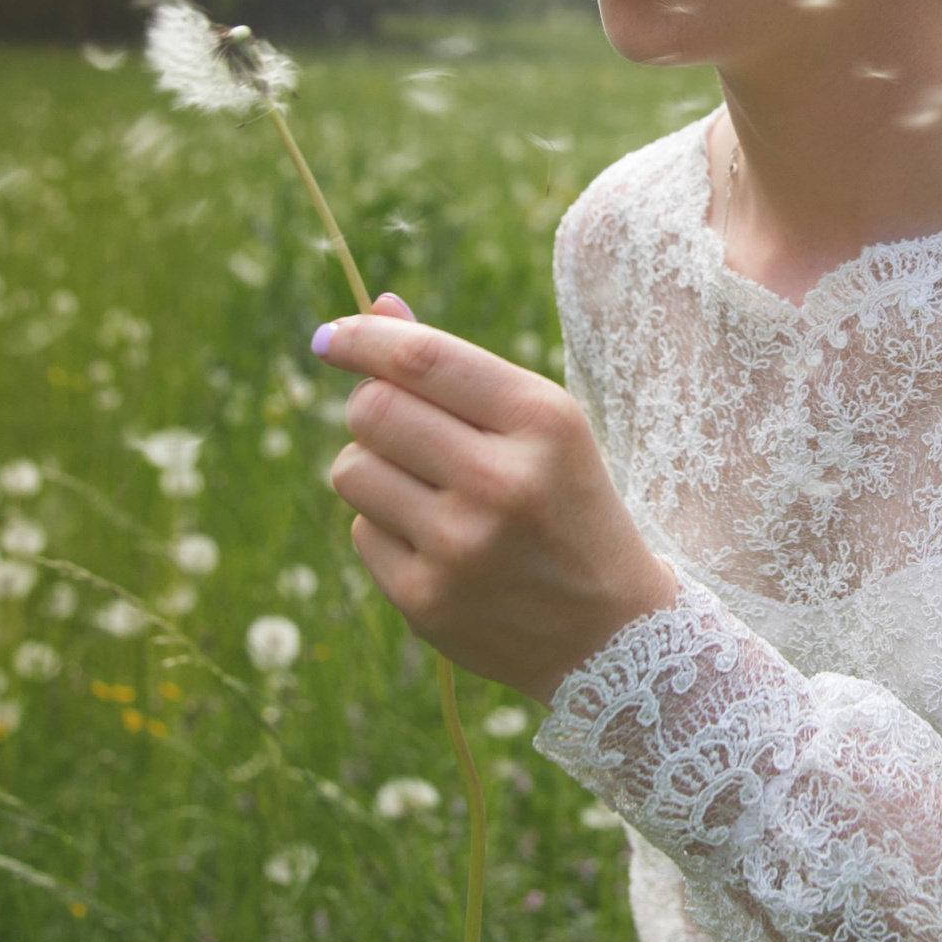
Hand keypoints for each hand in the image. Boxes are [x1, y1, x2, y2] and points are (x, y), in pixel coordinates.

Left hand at [316, 293, 677, 701]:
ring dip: (374, 468)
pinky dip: (387, 526)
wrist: (610, 632)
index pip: (423, 360)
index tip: (330, 336)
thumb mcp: (541, 424)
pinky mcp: (426, 601)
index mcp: (543, 421)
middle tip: (399, 426)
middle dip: (370, 407)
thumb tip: (375, 309)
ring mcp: (461, 547)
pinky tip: (438, 543)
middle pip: (371, 410)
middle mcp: (502, 481)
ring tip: (427, 489)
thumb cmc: (566, 502)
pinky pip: (361, 530)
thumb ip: (457, 368)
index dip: (363, 339)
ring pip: (351, 469)